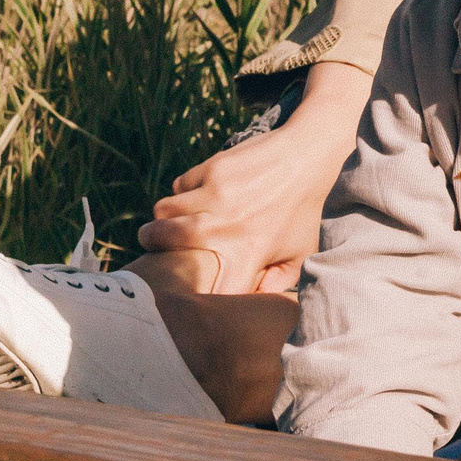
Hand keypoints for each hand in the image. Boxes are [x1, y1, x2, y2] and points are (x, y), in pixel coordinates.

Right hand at [137, 62, 373, 292]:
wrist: (309, 156)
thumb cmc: (305, 210)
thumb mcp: (300, 253)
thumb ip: (276, 284)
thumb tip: (252, 303)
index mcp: (247, 254)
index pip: (205, 289)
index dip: (188, 296)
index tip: (182, 294)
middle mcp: (224, 226)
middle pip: (161, 242)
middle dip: (151, 246)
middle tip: (154, 247)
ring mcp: (215, 195)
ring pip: (162, 211)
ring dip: (163, 219)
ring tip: (170, 222)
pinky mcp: (212, 168)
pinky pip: (179, 185)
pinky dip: (183, 192)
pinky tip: (197, 195)